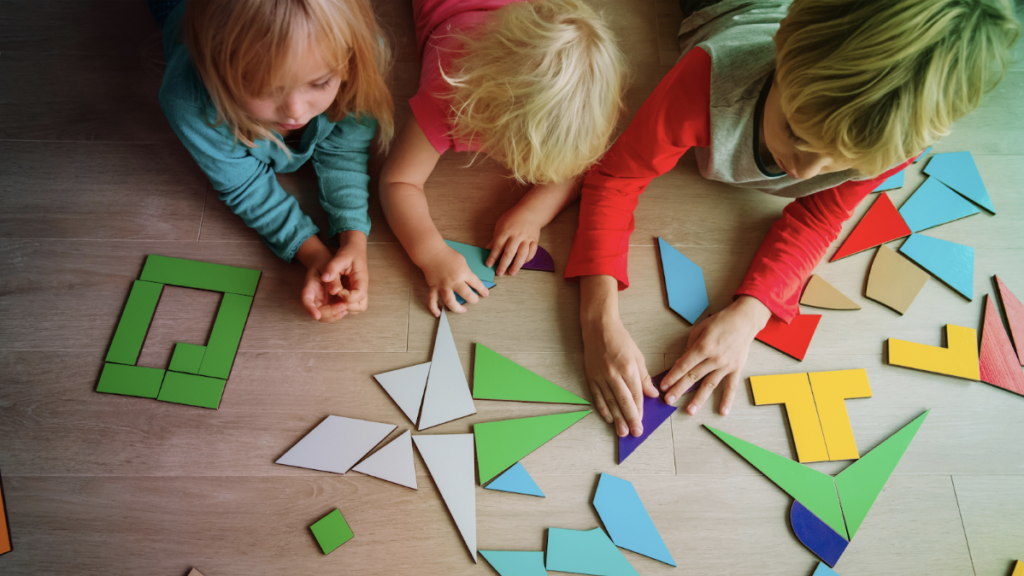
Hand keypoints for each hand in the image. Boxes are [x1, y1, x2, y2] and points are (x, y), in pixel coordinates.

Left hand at [297, 232, 368, 322]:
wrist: (354, 250)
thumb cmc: (349, 253)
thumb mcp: (340, 257)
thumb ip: (332, 268)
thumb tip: (324, 278)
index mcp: (361, 279)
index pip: (359, 295)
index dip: (347, 297)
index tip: (336, 290)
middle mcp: (363, 288)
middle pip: (361, 306)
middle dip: (347, 306)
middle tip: (336, 298)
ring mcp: (359, 291)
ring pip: (357, 308)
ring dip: (345, 307)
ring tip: (334, 298)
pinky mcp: (355, 293)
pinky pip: (352, 305)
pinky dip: (343, 305)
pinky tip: (334, 297)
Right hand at [421, 244, 489, 316]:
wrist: (431, 253)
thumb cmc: (447, 255)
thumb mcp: (462, 261)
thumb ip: (466, 272)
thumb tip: (470, 281)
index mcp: (463, 273)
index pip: (476, 284)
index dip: (482, 290)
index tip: (485, 294)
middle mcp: (454, 281)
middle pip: (467, 295)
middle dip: (473, 300)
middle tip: (475, 300)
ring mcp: (443, 286)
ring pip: (450, 301)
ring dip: (457, 308)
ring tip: (463, 310)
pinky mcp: (433, 287)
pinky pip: (433, 300)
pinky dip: (434, 308)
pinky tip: (438, 314)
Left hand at [485, 204, 541, 276]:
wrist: (530, 211)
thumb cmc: (513, 218)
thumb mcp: (500, 225)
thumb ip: (495, 238)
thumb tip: (489, 248)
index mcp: (505, 231)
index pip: (497, 246)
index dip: (492, 257)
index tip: (489, 264)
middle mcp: (516, 236)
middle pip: (509, 252)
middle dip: (503, 264)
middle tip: (499, 273)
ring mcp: (526, 238)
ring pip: (522, 254)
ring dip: (516, 265)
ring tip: (512, 273)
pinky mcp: (534, 240)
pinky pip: (532, 251)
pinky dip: (527, 259)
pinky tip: (522, 263)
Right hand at [583, 315, 659, 437]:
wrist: (598, 328)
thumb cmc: (620, 340)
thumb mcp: (638, 356)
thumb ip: (644, 377)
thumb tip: (652, 394)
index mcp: (628, 367)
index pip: (635, 394)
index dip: (639, 410)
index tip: (641, 422)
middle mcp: (613, 374)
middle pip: (623, 401)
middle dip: (630, 419)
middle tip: (635, 433)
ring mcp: (600, 376)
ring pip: (609, 402)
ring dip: (616, 418)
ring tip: (622, 432)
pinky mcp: (591, 377)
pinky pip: (597, 396)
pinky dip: (602, 409)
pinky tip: (608, 418)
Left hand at [661, 296, 771, 415]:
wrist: (744, 320)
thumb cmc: (720, 322)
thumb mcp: (699, 330)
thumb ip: (689, 347)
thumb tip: (679, 364)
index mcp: (703, 347)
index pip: (684, 366)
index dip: (672, 377)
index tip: (664, 386)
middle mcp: (714, 358)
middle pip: (693, 377)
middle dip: (679, 389)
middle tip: (669, 400)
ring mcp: (726, 365)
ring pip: (710, 385)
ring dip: (699, 399)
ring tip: (690, 411)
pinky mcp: (736, 369)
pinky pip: (731, 387)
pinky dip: (727, 400)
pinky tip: (722, 412)